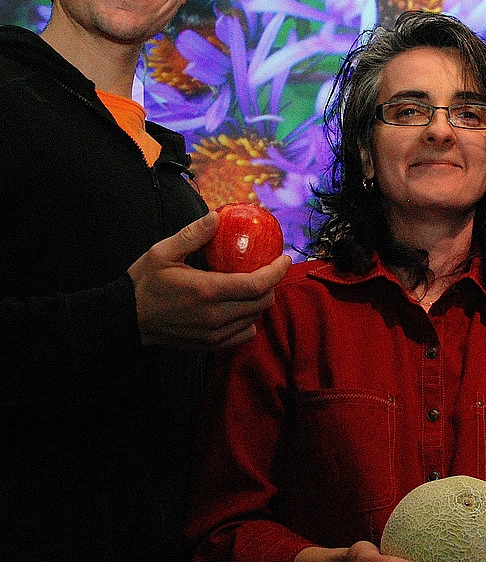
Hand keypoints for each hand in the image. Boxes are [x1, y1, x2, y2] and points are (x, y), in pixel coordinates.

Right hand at [130, 210, 290, 349]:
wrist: (124, 320)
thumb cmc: (143, 283)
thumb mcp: (162, 252)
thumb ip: (192, 235)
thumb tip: (216, 216)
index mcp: (207, 291)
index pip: (257, 284)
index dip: (277, 271)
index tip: (284, 258)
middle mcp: (214, 316)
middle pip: (262, 302)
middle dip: (271, 284)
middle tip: (268, 268)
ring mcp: (213, 333)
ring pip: (254, 318)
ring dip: (260, 301)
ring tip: (253, 284)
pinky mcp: (208, 344)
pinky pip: (242, 335)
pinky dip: (249, 320)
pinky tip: (240, 306)